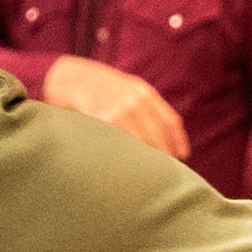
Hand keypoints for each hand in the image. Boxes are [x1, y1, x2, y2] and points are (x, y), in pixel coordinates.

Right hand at [43, 54, 189, 159]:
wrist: (69, 76)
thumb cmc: (99, 86)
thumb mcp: (126, 87)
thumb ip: (144, 105)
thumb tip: (162, 134)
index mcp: (144, 92)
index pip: (170, 121)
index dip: (177, 141)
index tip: (182, 156)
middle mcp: (136, 100)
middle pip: (158, 135)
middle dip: (164, 154)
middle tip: (166, 172)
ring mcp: (120, 110)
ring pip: (141, 141)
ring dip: (147, 159)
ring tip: (150, 175)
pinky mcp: (103, 119)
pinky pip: (121, 142)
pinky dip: (127, 156)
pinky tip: (129, 166)